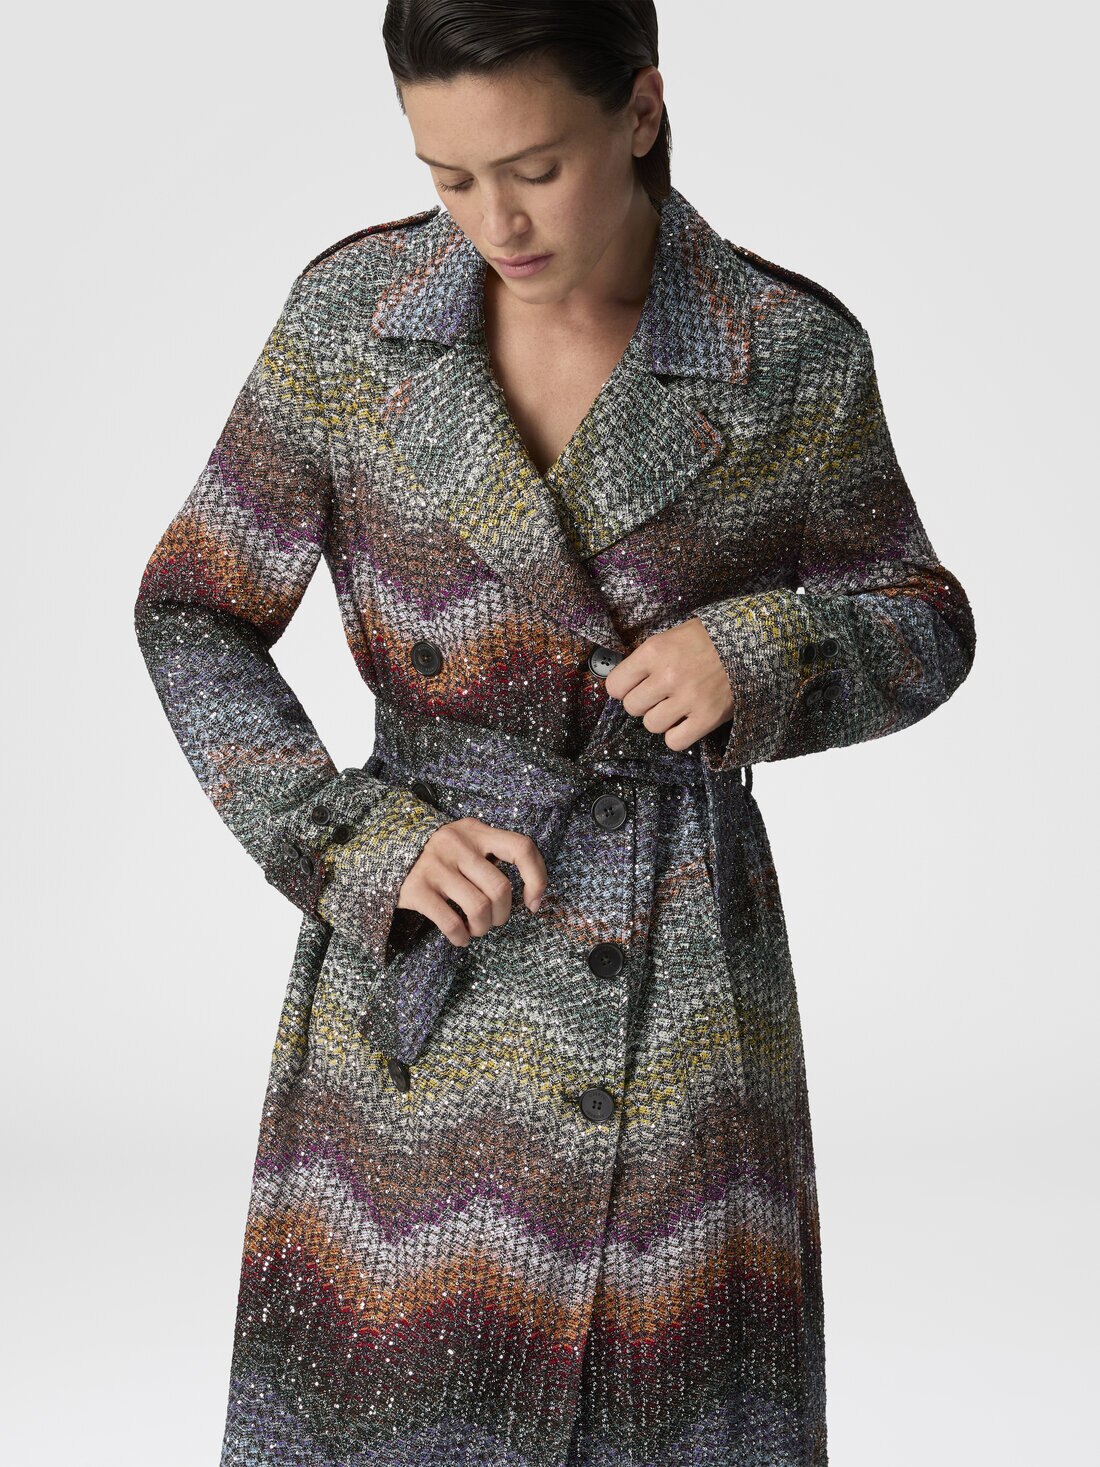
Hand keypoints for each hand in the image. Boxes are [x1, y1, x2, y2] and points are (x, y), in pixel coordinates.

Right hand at [396, 818, 548, 947]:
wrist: (383, 855)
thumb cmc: (438, 857)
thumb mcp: (465, 843)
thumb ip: (492, 856)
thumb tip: (532, 893)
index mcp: (476, 831)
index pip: (522, 848)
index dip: (537, 878)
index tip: (533, 903)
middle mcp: (457, 844)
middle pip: (500, 888)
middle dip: (503, 915)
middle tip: (494, 920)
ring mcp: (435, 866)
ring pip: (479, 908)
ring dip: (483, 928)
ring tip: (476, 929)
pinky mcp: (416, 889)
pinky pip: (451, 923)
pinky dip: (461, 937)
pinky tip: (460, 937)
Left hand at [603, 617, 735, 750]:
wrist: (754, 641)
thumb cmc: (712, 636)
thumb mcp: (674, 635)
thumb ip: (649, 657)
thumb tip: (629, 679)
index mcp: (654, 651)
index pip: (615, 685)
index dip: (623, 688)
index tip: (634, 687)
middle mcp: (667, 676)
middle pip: (632, 707)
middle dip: (643, 703)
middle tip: (659, 696)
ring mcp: (688, 698)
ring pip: (651, 725)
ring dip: (661, 719)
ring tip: (676, 707)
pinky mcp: (707, 717)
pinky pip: (674, 741)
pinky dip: (678, 735)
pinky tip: (686, 721)